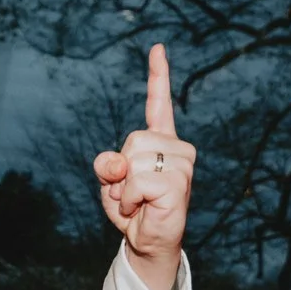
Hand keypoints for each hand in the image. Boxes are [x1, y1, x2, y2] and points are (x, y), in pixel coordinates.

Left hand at [92, 43, 194, 263]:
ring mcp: (182, 163)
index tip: (157, 48)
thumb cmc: (133, 210)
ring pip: (132, 161)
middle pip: (131, 140)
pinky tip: (142, 208)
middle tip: (131, 192)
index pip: (159, 103)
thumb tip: (116, 162)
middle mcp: (176, 147)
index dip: (158, 75)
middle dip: (120, 170)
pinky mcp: (178, 181)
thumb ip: (108, 166)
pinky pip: (136, 181)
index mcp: (161, 141)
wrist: (148, 241)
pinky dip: (129, 199)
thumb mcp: (111, 184)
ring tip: (138, 201)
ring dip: (124, 188)